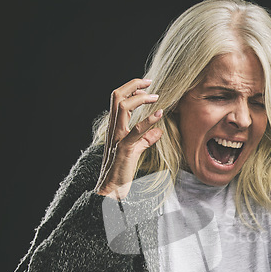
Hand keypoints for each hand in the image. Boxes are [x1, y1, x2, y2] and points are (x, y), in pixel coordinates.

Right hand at [94, 78, 162, 198]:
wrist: (111, 189)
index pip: (118, 100)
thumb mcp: (135, 151)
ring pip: (122, 107)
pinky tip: (160, 113)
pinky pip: (135, 131)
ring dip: (140, 98)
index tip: (146, 84)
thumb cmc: (121, 171)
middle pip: (117, 96)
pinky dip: (148, 120)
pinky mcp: (124, 149)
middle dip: (133, 85)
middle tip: (150, 82)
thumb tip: (159, 131)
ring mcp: (117, 138)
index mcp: (115, 128)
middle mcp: (113, 129)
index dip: (131, 88)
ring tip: (156, 96)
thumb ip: (146, 139)